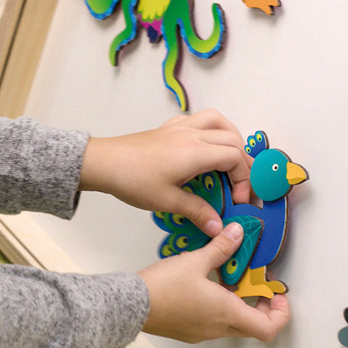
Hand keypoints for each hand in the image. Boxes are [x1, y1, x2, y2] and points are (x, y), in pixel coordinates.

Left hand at [82, 110, 251, 233]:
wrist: (103, 162)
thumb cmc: (132, 179)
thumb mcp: (167, 201)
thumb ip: (197, 212)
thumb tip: (218, 227)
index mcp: (196, 152)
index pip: (236, 158)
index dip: (244, 180)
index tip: (237, 199)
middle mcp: (193, 134)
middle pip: (233, 139)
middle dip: (243, 162)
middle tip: (239, 185)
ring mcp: (181, 128)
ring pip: (219, 121)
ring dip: (231, 138)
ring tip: (231, 159)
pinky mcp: (169, 128)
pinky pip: (199, 120)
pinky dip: (210, 129)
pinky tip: (204, 148)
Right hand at [137, 225, 290, 343]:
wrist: (130, 305)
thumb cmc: (164, 286)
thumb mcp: (196, 260)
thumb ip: (221, 247)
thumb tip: (238, 232)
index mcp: (227, 313)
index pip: (268, 328)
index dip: (279, 314)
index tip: (276, 295)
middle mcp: (217, 328)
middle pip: (252, 327)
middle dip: (261, 308)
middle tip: (258, 287)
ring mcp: (201, 333)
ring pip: (232, 325)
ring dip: (238, 306)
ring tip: (228, 281)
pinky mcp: (187, 331)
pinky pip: (212, 324)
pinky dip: (219, 309)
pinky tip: (206, 288)